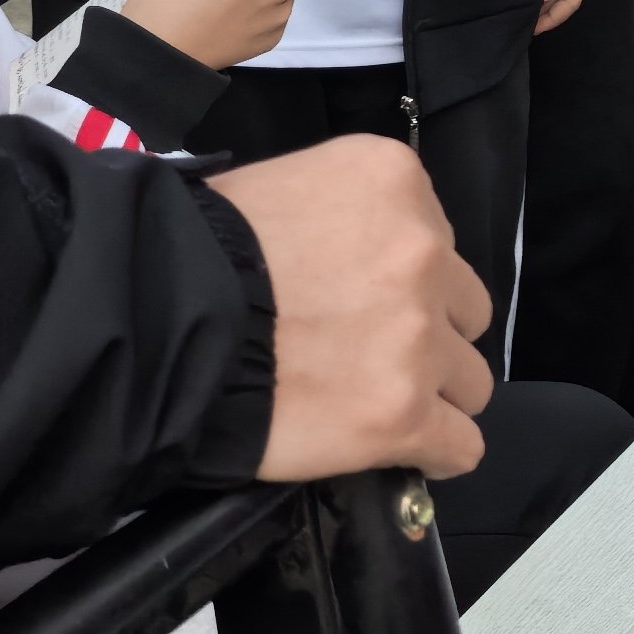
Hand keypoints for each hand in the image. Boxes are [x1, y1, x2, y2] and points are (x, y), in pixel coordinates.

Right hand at [209, 138, 493, 481]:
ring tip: (376, 404)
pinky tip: (404, 450)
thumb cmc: (201, 251)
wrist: (162, 320)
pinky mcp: (404, 413)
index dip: (399, 276)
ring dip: (431, 392)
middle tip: (367, 351)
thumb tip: (355, 259)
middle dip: (427, 331)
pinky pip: (461, 445)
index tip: (357, 297)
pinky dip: (436, 452)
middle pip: (465, 308)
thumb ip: (345, 216)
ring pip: (471, 380)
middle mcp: (423, 251)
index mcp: (394, 180)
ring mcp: (419, 335)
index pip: (436, 236)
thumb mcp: (283, 186)